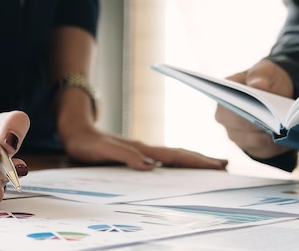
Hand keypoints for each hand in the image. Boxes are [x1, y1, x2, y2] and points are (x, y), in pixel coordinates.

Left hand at [57, 106, 226, 169]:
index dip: (196, 161)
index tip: (217, 164)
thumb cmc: (85, 142)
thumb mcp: (101, 151)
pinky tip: (181, 167)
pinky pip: (162, 159)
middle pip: (179, 154)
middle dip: (202, 160)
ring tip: (211, 165)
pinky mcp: (135, 153)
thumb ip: (124, 156)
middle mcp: (144, 149)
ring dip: (192, 161)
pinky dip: (177, 162)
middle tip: (225, 164)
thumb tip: (149, 165)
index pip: (174, 156)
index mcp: (141, 149)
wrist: (74, 130)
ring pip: (173, 156)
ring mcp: (141, 150)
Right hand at [214, 59, 293, 158]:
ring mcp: (237, 135)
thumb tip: (257, 83)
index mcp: (223, 98)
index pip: (229, 111)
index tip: (266, 111)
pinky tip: (287, 136)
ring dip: (271, 136)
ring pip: (255, 142)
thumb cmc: (266, 80)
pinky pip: (265, 151)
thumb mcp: (266, 71)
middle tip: (282, 121)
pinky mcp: (251, 148)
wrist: (276, 94)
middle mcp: (225, 119)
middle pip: (242, 129)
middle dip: (263, 125)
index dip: (246, 113)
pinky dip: (277, 145)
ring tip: (286, 127)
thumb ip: (261, 75)